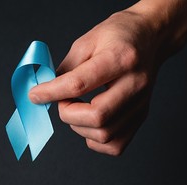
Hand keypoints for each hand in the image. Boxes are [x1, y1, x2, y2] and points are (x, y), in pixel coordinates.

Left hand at [29, 10, 163, 155]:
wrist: (150, 38)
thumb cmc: (118, 36)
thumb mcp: (87, 41)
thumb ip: (66, 69)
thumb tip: (45, 93)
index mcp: (120, 58)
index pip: (80, 84)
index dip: (51, 93)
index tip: (35, 95)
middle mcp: (135, 84)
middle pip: (97, 116)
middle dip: (68, 114)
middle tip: (63, 101)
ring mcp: (140, 104)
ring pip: (104, 135)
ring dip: (79, 126)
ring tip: (76, 109)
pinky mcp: (141, 117)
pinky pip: (114, 145)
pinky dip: (94, 139)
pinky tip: (90, 122)